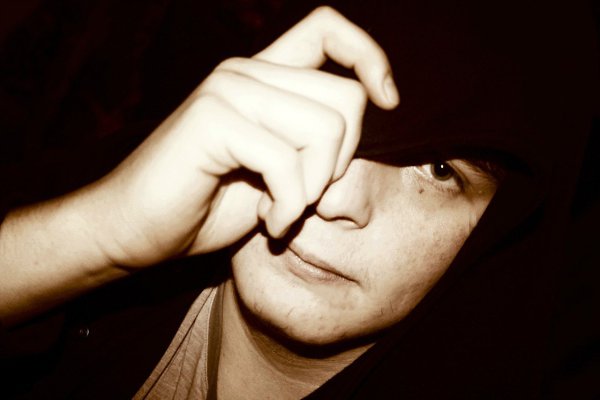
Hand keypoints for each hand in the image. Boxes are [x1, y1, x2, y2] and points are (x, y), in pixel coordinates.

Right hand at [91, 6, 398, 267]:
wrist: (134, 232)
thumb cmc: (207, 205)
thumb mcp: (277, 173)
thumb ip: (314, 145)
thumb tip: (368, 127)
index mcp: (262, 77)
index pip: (328, 30)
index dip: (369, 58)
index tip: (387, 101)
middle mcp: (245, 72)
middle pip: (345, 97)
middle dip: (341, 160)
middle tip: (308, 196)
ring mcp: (227, 90)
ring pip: (325, 128)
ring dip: (314, 188)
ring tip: (285, 212)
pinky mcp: (210, 119)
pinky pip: (286, 161)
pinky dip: (290, 205)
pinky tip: (269, 223)